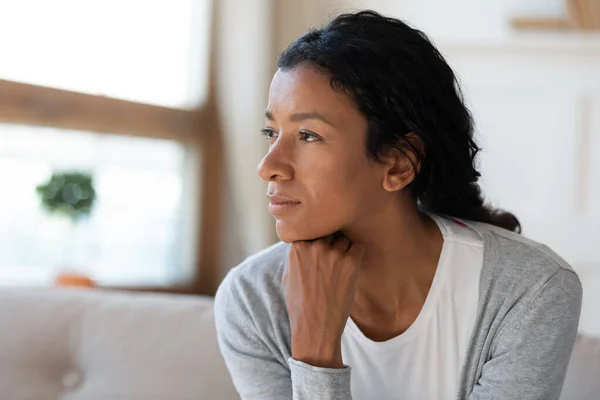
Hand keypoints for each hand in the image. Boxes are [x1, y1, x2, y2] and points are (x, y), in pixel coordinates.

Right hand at [282, 233, 364, 368]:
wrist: (315, 327)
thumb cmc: (300, 304)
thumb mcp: (287, 276)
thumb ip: (295, 255)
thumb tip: (301, 241)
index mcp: (297, 247)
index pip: (312, 226)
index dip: (317, 234)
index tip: (319, 244)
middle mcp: (315, 246)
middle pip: (328, 229)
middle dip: (331, 238)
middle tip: (332, 255)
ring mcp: (334, 254)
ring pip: (343, 237)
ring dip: (344, 246)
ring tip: (341, 265)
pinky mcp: (351, 263)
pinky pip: (358, 246)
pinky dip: (357, 252)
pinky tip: (352, 265)